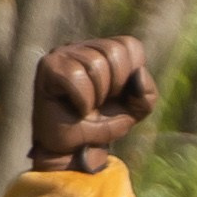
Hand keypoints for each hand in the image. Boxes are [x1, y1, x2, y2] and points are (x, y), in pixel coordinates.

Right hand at [30, 37, 157, 172]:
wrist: (75, 151)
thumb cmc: (102, 125)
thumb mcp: (134, 110)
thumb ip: (147, 93)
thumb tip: (139, 73)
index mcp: (103, 51)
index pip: (130, 45)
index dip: (132, 74)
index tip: (118, 95)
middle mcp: (82, 47)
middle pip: (114, 51)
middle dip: (115, 86)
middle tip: (100, 103)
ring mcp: (62, 53)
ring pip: (95, 64)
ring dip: (97, 96)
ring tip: (86, 107)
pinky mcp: (48, 66)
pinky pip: (76, 76)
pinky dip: (83, 100)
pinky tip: (76, 108)